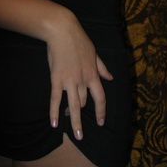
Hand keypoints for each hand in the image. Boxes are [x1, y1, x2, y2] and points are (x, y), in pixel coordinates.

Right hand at [46, 15, 112, 139]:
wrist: (63, 30)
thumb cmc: (78, 40)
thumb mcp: (94, 53)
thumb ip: (102, 67)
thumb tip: (111, 78)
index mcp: (93, 74)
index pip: (100, 97)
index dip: (101, 111)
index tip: (100, 122)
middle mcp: (83, 80)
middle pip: (84, 102)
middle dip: (82, 115)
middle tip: (78, 129)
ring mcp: (69, 80)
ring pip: (74, 105)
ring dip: (74, 121)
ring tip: (76, 135)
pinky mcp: (56, 78)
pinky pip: (56, 98)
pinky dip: (55, 112)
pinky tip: (55, 123)